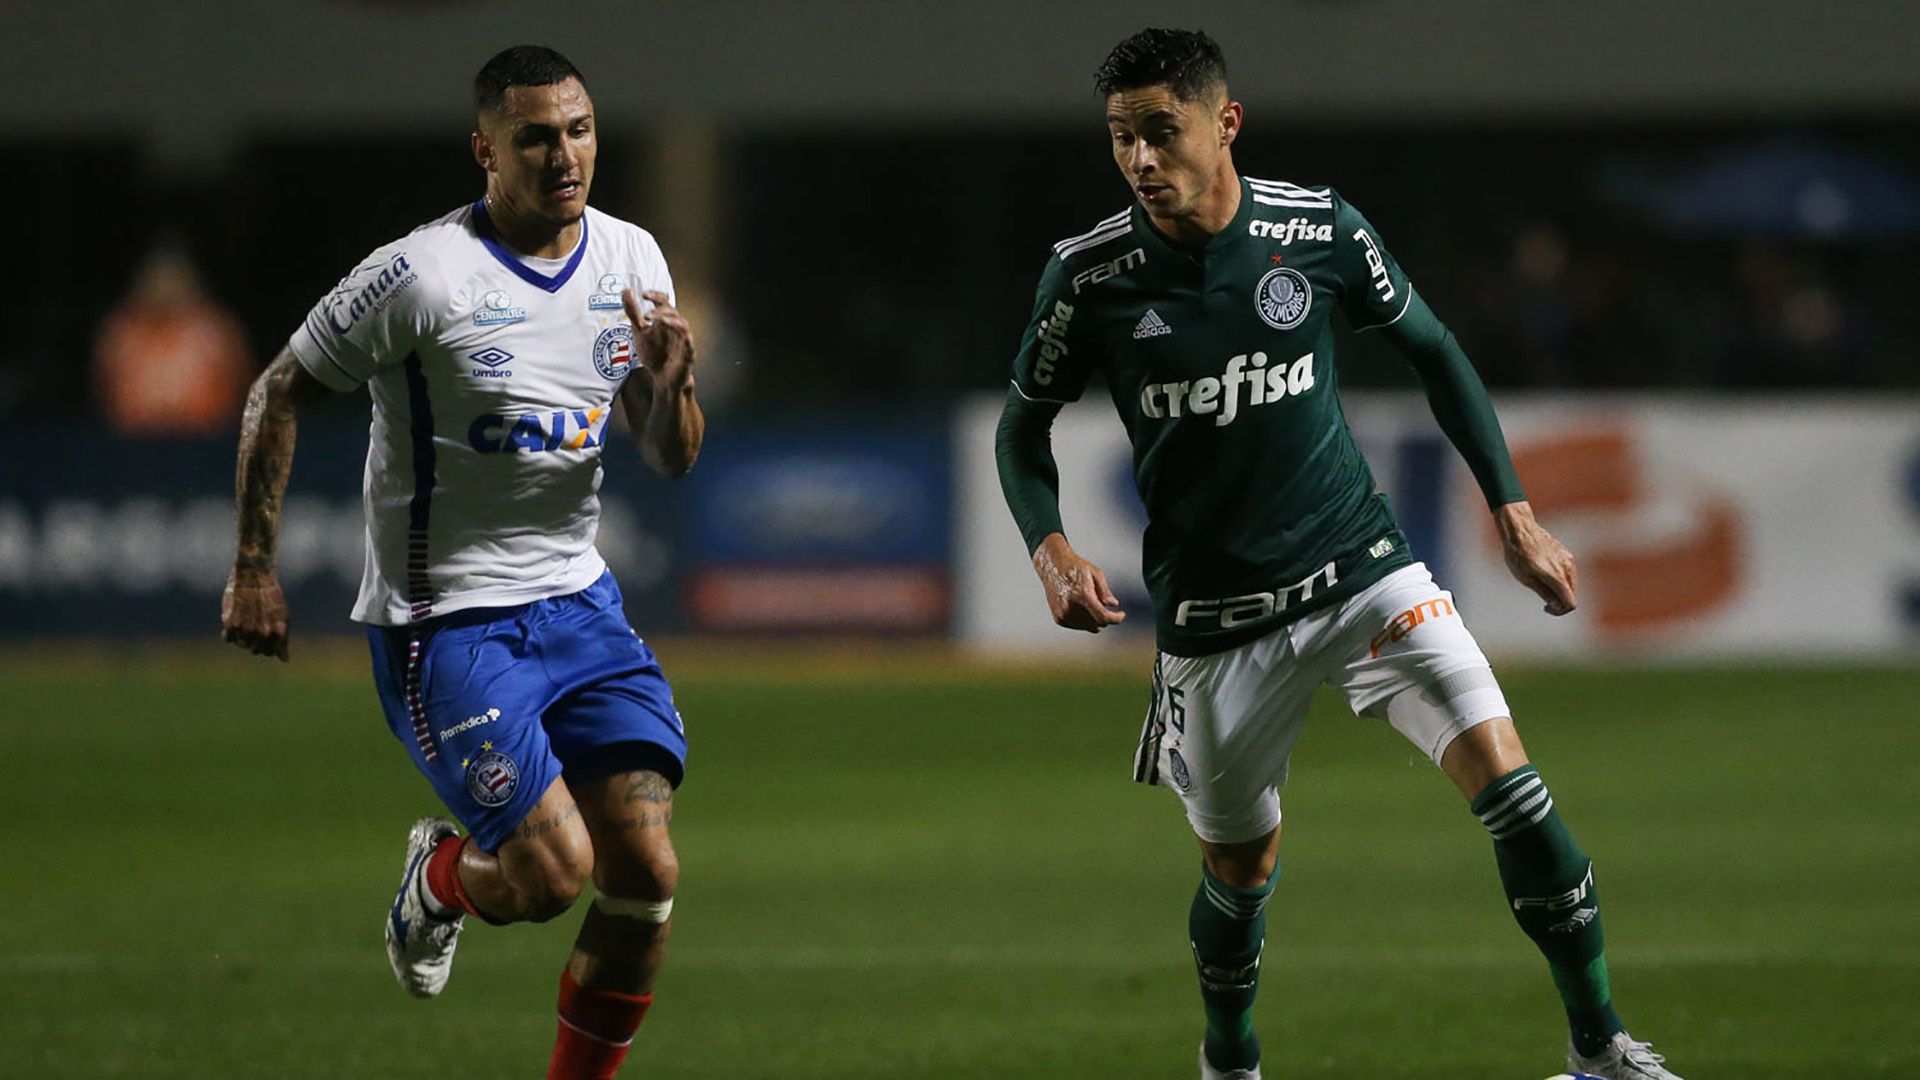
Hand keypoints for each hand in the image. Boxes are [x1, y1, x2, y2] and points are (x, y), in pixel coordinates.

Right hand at [222, 564, 290, 660]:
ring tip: (245, 619)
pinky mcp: (231, 624)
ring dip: (242, 637)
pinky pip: (228, 639)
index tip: (264, 637)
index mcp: (278, 632)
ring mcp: (246, 630)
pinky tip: (234, 620)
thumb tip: (285, 660)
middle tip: (254, 624)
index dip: (267, 647)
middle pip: (255, 651)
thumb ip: (282, 639)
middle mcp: (262, 633)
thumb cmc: (270, 595)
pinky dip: (229, 632)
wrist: (255, 575)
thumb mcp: (282, 616)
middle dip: (254, 642)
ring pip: (241, 645)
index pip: (271, 653)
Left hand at [622, 288, 694, 390]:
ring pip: (683, 324)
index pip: (663, 302)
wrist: (662, 378)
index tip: (644, 294)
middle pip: (673, 311)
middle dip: (660, 311)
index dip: (656, 296)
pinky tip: (674, 335)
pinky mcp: (688, 354)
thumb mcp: (639, 331)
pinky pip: (689, 343)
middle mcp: (676, 327)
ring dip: (671, 320)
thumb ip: (633, 312)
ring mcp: (683, 340)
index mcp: (665, 320)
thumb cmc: (654, 354)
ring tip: (658, 321)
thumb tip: (625, 290)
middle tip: (645, 316)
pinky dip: (682, 337)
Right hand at [1032, 533, 1127, 632]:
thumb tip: (1113, 604)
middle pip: (1097, 623)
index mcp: (1082, 596)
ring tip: (1091, 601)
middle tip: (1105, 604)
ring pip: (1088, 627)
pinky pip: (1078, 626)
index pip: (1103, 617)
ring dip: (1094, 619)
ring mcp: (1063, 615)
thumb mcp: (1095, 574)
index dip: (1115, 619)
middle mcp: (1071, 608)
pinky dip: (1084, 620)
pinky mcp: (1059, 618)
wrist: (1052, 566)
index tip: (1121, 615)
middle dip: (1105, 617)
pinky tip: (1082, 606)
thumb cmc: (1075, 567)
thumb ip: (1105, 591)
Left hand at [1494, 501, 1576, 616]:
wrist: (1520, 530)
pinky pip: (1568, 574)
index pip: (1570, 603)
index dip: (1560, 611)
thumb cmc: (1518, 554)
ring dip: (1560, 591)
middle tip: (1544, 601)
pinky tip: (1545, 575)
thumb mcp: (1526, 578)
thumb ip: (1544, 592)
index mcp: (1556, 576)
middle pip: (1571, 595)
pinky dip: (1561, 580)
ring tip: (1542, 586)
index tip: (1546, 607)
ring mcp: (1568, 560)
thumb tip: (1557, 605)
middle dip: (1560, 602)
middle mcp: (1566, 568)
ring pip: (1571, 584)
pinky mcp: (1566, 555)